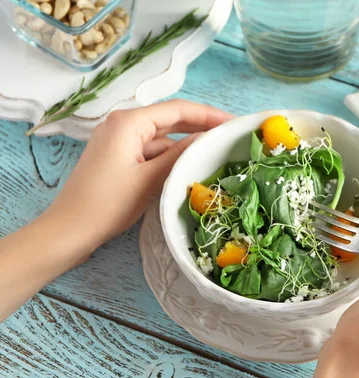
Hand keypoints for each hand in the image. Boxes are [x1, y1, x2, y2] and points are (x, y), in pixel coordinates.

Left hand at [0, 100, 230, 321]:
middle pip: (169, 119)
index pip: (178, 109)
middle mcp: (122, 124)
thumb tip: (206, 138)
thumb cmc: (107, 204)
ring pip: (160, 136)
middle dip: (199, 125)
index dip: (208, 114)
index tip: (234, 123)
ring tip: (214, 150)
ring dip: (185, 142)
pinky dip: (169, 155)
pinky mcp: (117, 156)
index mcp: (129, 122)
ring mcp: (118, 140)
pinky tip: (187, 165)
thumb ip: (180, 155)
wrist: (69, 230)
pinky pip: (149, 149)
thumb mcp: (150, 179)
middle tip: (230, 135)